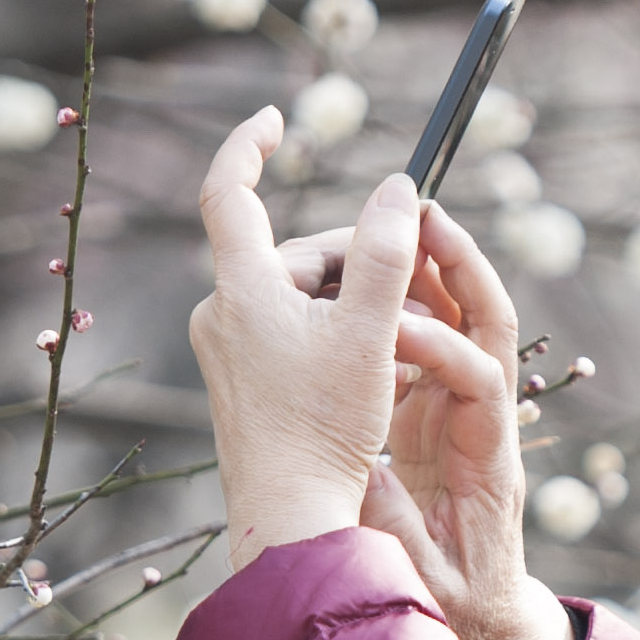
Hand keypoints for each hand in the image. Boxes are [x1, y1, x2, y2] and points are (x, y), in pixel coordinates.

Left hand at [190, 112, 576, 639]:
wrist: (289, 520)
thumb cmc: (327, 430)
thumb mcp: (373, 334)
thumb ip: (387, 253)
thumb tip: (399, 188)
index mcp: (241, 288)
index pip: (230, 192)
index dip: (249, 146)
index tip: (275, 119)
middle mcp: (220, 312)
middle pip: (296, 252)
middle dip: (359, 260)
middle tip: (419, 293)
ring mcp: (224, 350)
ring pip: (298, 295)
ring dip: (353, 303)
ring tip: (404, 342)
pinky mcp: (237, 383)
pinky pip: (287, 331)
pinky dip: (332, 333)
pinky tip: (371, 371)